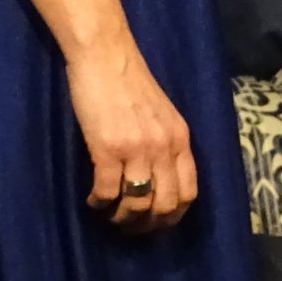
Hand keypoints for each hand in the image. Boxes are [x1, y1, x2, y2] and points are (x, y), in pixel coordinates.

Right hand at [68, 36, 198, 231]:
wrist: (105, 55)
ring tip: (109, 214)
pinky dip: (99, 203)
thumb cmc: (130, 81)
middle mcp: (164, 147)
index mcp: (180, 138)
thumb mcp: (161, 114)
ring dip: (121, 218)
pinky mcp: (108, 148)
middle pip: (165, 206)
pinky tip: (92, 200)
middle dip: (146, 225)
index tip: (155, 221)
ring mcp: (137, 149)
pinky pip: (107, 192)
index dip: (172, 216)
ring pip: (137, 205)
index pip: (188, 193)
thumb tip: (159, 178)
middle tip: (129, 226)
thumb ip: (166, 143)